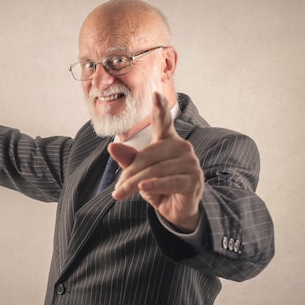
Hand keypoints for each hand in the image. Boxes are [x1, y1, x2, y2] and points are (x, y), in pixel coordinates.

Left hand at [109, 92, 203, 231]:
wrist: (176, 211)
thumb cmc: (157, 187)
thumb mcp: (138, 173)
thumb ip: (127, 160)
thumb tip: (112, 147)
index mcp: (167, 140)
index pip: (163, 122)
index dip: (159, 108)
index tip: (155, 94)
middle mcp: (181, 147)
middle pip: (147, 155)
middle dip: (129, 173)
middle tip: (117, 189)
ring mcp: (190, 163)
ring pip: (154, 170)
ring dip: (135, 184)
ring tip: (121, 194)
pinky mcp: (193, 180)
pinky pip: (167, 181)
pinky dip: (154, 186)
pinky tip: (143, 187)